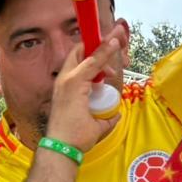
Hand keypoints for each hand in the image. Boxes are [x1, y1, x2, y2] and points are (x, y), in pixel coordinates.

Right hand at [46, 27, 127, 151]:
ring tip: (119, 41)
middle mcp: (66, 80)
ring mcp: (68, 80)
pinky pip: (93, 63)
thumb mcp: (96, 124)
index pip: (82, 61)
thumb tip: (116, 114)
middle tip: (118, 33)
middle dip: (102, 42)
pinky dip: (104, 52)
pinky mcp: (74, 83)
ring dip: (106, 48)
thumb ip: (107, 117)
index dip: (98, 50)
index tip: (113, 41)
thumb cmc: (73, 138)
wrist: (61, 147)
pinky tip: (114, 43)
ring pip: (89, 55)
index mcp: (68, 86)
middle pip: (82, 51)